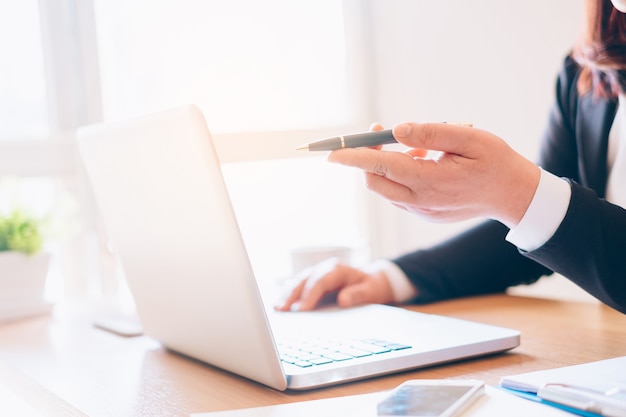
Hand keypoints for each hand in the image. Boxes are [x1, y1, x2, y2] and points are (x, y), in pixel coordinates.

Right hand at [274, 258, 394, 310]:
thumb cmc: (369, 287)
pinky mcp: (312, 281)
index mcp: (337, 269)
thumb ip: (357, 294)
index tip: (301, 310)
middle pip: (304, 280)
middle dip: (292, 295)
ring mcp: (316, 274)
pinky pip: (297, 286)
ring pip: (298, 282)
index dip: (309, 295)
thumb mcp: (369, 291)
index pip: (319, 281)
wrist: (370, 281)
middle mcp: (324, 268)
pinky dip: (288, 295)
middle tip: (282, 310)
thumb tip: (343, 300)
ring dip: (286, 295)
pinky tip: (280, 306)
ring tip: (277, 309)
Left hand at [328, 122, 540, 228]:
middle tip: (377, 131)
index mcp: (430, 181)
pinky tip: (422, 161)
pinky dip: (399, 175)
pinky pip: (399, 195)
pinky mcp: (425, 214)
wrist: (515, 196)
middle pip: (376, 181)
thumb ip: (432, 132)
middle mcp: (420, 201)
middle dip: (366, 157)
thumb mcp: (470, 138)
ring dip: (386, 165)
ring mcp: (421, 211)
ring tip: (417, 148)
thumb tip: (397, 130)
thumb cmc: (496, 162)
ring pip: (385, 189)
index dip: (354, 158)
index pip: (381, 166)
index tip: (332, 152)